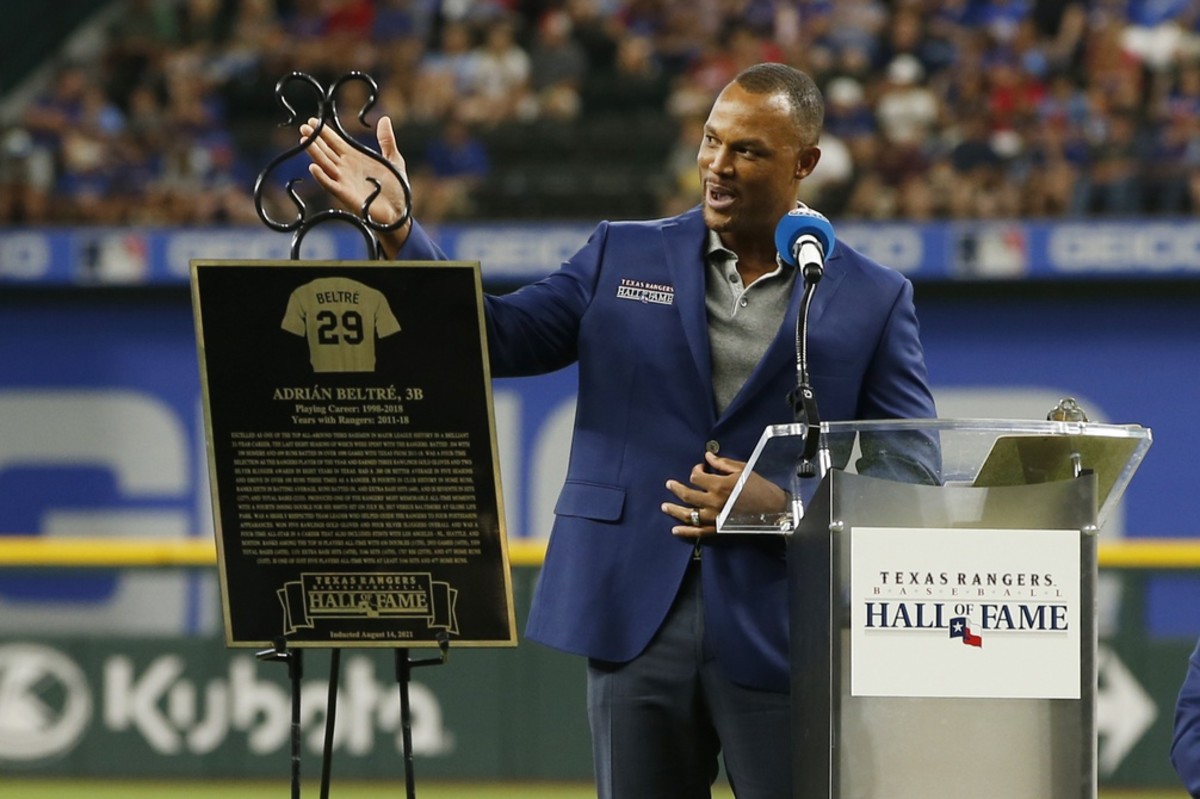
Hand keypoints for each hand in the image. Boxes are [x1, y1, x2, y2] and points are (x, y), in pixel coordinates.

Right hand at [300, 115, 411, 253]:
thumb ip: (386, 140)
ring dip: (314, 153)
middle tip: (304, 127)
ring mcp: (344, 181)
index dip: (325, 132)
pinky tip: (313, 167)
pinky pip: (331, 185)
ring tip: (304, 140)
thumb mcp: (393, 159)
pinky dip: (322, 177)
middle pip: (326, 151)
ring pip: (325, 164)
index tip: (313, 120)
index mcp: (356, 158)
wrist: (400, 212)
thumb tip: (385, 118)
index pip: (336, 142)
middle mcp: (346, 168)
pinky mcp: (345, 195)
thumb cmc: (397, 188)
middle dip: (315, 139)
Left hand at [662, 451, 789, 537]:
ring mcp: (715, 518)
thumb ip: (723, 463)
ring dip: (674, 510)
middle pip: (687, 495)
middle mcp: (714, 502)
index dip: (696, 471)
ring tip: (664, 507)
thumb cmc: (761, 487)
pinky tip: (675, 531)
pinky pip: (698, 532)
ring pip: (688, 515)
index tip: (700, 469)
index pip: (696, 477)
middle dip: (676, 488)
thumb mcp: (743, 469)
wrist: (775, 509)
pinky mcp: (719, 529)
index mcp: (720, 484)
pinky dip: (686, 532)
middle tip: (669, 485)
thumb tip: (708, 457)